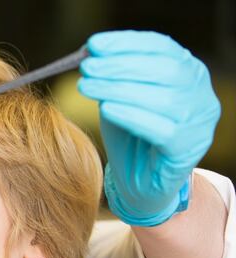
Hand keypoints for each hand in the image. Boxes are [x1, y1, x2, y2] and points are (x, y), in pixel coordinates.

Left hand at [78, 30, 220, 225]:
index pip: (163, 48)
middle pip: (165, 71)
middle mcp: (201, 96)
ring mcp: (199, 124)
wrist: (137, 182)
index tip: (94, 45)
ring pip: (163, 99)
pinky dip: (131, 116)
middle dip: (120, 65)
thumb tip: (90, 53)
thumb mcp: (119, 98)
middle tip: (87, 67)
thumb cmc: (129, 136)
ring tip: (87, 85)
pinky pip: (161, 130)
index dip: (127, 44)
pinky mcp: (187, 151)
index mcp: (189, 74)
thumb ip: (112, 76)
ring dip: (119, 89)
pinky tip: (105, 109)